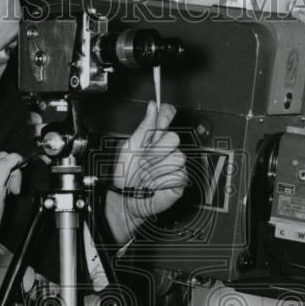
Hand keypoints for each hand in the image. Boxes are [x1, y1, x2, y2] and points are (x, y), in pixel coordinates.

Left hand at [105, 101, 185, 243]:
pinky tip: (155, 185)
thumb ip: (144, 127)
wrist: (125, 198)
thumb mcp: (130, 147)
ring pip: (177, 158)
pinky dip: (162, 181)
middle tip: (144, 161)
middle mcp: (166, 149)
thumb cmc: (125, 174)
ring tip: (147, 176)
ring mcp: (174, 164)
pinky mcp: (180, 180)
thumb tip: (152, 107)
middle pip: (174, 138)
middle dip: (156, 151)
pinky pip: (178, 174)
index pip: (167, 118)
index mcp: (154, 138)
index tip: (164, 114)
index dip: (167, 114)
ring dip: (157, 169)